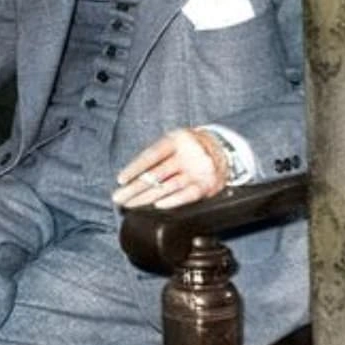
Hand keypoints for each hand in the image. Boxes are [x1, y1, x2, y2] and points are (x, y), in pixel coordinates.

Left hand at [111, 127, 229, 209]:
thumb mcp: (176, 142)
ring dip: (147, 197)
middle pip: (158, 173)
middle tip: (119, 198)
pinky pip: (189, 195)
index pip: (152, 154)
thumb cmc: (191, 148)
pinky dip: (173, 200)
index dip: (135, 167)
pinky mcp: (208, 185)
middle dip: (135, 187)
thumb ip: (157, 156)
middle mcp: (188, 154)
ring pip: (169, 186)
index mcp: (177, 140)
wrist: (225, 150)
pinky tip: (158, 204)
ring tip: (131, 204)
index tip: (120, 180)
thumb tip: (131, 177)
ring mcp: (199, 170)